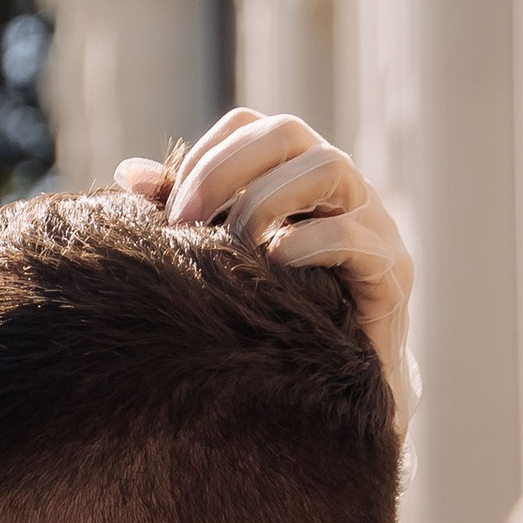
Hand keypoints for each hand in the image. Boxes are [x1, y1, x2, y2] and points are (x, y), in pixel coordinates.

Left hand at [114, 108, 418, 433]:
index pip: (252, 127)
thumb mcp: (228, 264)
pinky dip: (310, 244)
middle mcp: (339, 189)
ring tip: (235, 248)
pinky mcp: (391, 271)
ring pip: (328, 167)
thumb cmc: (278, 323)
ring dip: (267, 201)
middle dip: (226, 170)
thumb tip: (131, 173)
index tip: (171, 210)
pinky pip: (354, 237)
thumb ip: (190, 216)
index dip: (208, 154)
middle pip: (289, 133)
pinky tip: (275, 266)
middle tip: (185, 223)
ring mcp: (373, 223)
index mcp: (296, 177)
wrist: (339, 396)